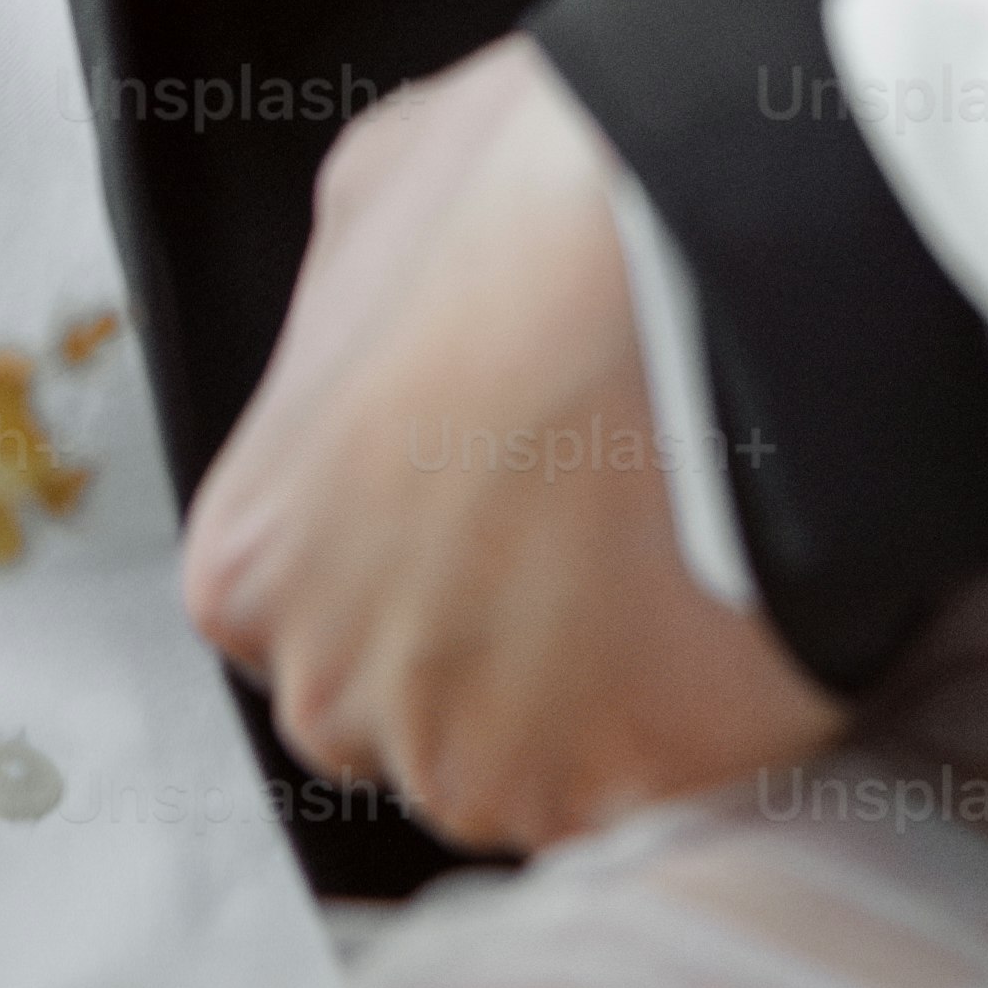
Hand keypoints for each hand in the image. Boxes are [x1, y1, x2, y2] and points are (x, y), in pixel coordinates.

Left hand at [176, 41, 848, 853]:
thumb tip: (383, 331)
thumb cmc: (540, 206)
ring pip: (532, 767)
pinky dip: (700, 720)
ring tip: (678, 560)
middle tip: (592, 527)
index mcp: (252, 561)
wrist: (725, 247)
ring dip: (596, 695)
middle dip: (484, 647)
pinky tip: (735, 604)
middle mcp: (337, 687)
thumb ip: (344, 318)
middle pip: (401, 716)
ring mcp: (488, 759)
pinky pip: (657, 788)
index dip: (401, 558)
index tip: (489, 502)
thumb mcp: (376, 195)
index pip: (294, 616)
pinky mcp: (632, 791)